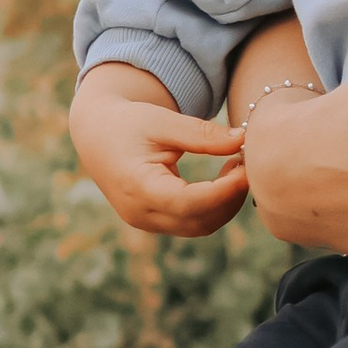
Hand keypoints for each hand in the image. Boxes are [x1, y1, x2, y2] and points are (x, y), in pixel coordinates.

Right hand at [68, 64, 247, 238]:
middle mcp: (139, 212)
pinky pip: (192, 222)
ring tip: (238, 168)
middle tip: (251, 165)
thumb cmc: (128, 122)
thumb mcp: (163, 121)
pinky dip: (214, 206)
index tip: (249, 170)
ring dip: (225, 204)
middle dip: (230, 198)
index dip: (224, 191)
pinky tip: (225, 178)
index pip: (189, 202)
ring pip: (199, 226)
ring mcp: (145, 221)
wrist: (97, 134)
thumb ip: (202, 134)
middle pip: (198, 221)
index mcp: (137, 187)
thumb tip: (244, 139)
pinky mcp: (153, 221)